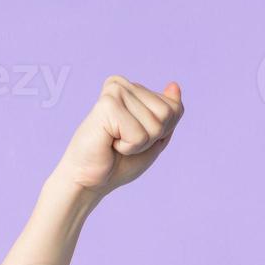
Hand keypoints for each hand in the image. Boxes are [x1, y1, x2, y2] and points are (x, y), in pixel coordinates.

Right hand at [51, 76, 183, 196]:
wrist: (89, 180)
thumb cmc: (119, 161)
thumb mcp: (154, 138)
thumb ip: (169, 113)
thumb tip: (175, 86)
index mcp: (133, 89)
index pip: (175, 108)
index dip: (162, 133)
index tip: (135, 137)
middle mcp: (122, 85)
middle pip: (168, 113)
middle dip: (152, 137)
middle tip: (124, 141)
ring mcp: (115, 92)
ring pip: (157, 124)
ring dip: (139, 143)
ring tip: (115, 142)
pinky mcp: (107, 105)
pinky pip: (140, 134)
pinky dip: (129, 147)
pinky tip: (109, 143)